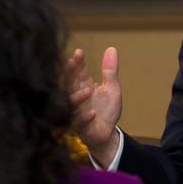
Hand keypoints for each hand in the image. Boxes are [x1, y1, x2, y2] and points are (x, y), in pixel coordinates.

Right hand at [66, 47, 122, 165]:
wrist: (107, 134)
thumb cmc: (106, 110)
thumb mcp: (112, 88)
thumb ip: (110, 71)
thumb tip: (111, 48)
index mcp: (84, 86)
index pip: (79, 72)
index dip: (78, 62)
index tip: (78, 52)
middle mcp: (78, 98)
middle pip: (70, 84)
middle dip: (70, 74)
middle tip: (71, 63)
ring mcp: (77, 112)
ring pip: (72, 104)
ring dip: (78, 97)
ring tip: (88, 90)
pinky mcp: (81, 127)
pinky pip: (80, 122)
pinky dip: (85, 117)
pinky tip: (93, 113)